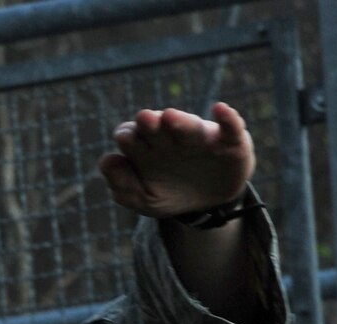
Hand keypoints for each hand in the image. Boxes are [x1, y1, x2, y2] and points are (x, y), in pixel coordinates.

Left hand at [99, 101, 254, 219]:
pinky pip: (230, 127)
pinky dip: (227, 118)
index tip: (125, 137)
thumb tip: (105, 160)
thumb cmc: (172, 192)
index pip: (132, 136)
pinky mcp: (229, 141)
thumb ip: (122, 186)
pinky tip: (219, 109)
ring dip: (181, 122)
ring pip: (189, 127)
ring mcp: (200, 138)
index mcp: (147, 149)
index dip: (128, 136)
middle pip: (158, 128)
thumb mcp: (144, 199)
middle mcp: (172, 138)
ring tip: (170, 118)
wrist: (210, 202)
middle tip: (143, 119)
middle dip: (150, 123)